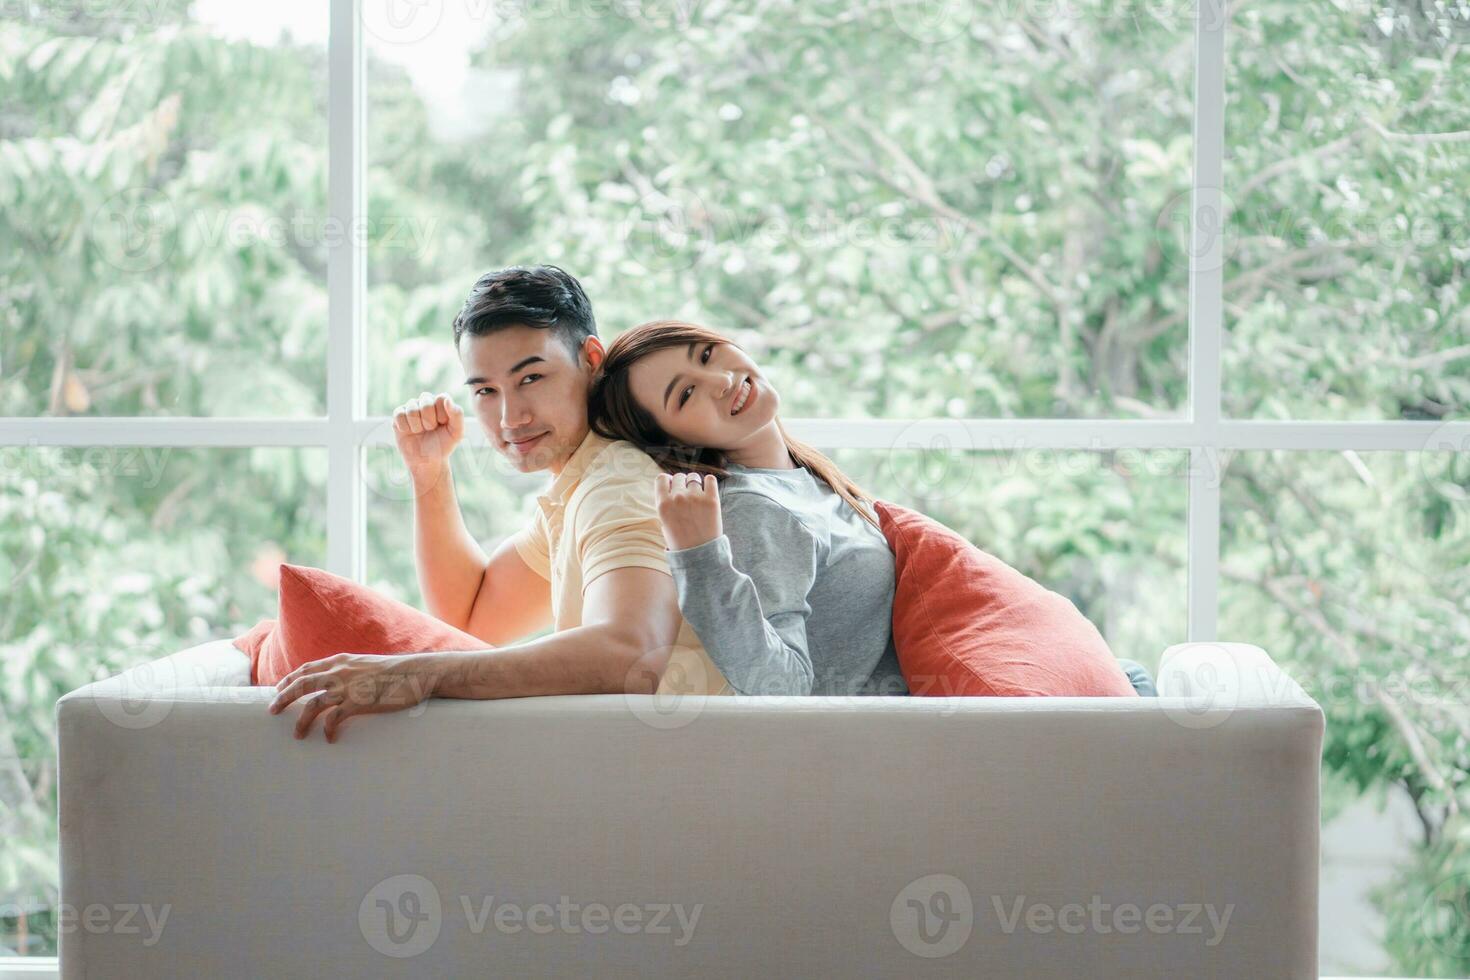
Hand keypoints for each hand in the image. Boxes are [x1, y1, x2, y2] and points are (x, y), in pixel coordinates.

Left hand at [268, 653, 440, 742]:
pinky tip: (328, 738)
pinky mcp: (358, 703)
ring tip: (296, 734)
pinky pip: (334, 719)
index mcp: (341, 661)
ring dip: (301, 721)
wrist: (416, 673)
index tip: (279, 688)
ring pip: (312, 705)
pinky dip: (327, 730)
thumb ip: (352, 670)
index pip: (307, 668)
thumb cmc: (397, 671)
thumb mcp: (368, 664)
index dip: (290, 679)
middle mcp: (340, 672)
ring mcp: (348, 688)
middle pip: (301, 684)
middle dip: (283, 697)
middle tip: (272, 710)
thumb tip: (343, 680)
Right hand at [393, 392, 464, 485]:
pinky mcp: (398, 415)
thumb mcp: (456, 433)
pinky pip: (399, 414)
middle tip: (431, 430)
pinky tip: (409, 432)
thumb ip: (457, 415)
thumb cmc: (443, 445)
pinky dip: (405, 427)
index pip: (441, 398)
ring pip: (412, 408)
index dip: (441, 414)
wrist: (427, 461)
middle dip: (429, 421)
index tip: (442, 425)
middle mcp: (426, 401)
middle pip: (426, 401)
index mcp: (441, 403)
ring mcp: (411, 407)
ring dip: (417, 426)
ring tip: (420, 432)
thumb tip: (447, 399)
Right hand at [654, 472, 722, 550]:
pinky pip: (710, 479)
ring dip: (695, 484)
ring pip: (693, 477)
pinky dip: (709, 482)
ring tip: (698, 496)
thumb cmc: (681, 541)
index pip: (661, 478)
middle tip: (687, 496)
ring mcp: (695, 497)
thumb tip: (670, 488)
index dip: (667, 481)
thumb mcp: (664, 523)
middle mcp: (677, 498)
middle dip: (682, 484)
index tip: (672, 486)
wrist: (700, 555)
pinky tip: (708, 490)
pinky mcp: (711, 500)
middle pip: (678, 477)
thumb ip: (665, 505)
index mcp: (663, 504)